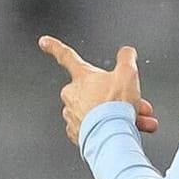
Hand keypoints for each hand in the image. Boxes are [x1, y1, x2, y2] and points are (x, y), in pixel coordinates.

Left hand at [38, 35, 158, 143]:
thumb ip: (127, 58)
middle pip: (95, 91)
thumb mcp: (128, 73)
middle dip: (115, 97)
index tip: (44, 42)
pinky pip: (94, 129)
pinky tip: (120, 131)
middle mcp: (72, 96)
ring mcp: (72, 116)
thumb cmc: (115, 107)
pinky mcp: (77, 135)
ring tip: (134, 121)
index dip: (55, 46)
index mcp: (81, 77)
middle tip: (133, 103)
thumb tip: (127, 52)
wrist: (111, 137)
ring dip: (116, 115)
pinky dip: (108, 129)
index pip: (66, 56)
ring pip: (98, 112)